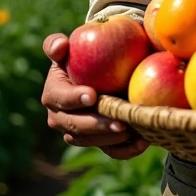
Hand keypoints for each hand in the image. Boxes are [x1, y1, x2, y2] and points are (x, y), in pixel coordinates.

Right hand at [41, 33, 147, 159]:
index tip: (92, 96)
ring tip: (131, 130)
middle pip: (75, 126)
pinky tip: (142, 142)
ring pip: (91, 141)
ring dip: (110, 139)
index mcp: (53, 93)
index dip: (74, 98)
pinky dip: (125, 150)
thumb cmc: (84, 55)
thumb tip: (61, 44)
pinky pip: (109, 151)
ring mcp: (78, 132)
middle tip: (119, 122)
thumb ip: (59, 44)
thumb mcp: (72, 46)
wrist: (102, 70)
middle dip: (97, 125)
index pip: (60, 98)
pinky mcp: (98, 141)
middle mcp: (60, 118)